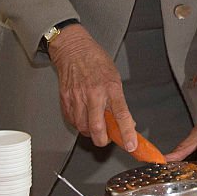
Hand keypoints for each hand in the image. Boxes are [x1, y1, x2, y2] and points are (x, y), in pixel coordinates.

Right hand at [47, 25, 137, 151]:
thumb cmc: (96, 61)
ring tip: (95, 123)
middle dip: (103, 140)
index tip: (131, 145)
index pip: (121, 115)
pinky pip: (73, 122)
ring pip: (83, 128)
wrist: (73, 50)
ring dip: (91, 132)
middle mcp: (94, 94)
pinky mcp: (65, 100)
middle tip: (107, 138)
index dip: (127, 133)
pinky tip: (84, 117)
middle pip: (97, 128)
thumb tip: (126, 121)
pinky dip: (79, 124)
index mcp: (111, 87)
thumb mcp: (115, 78)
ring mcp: (77, 98)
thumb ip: (119, 101)